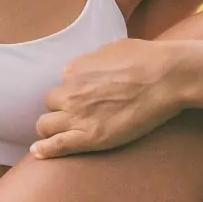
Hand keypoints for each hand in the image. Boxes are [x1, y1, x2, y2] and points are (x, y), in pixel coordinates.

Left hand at [31, 38, 183, 157]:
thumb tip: (89, 67)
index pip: (62, 83)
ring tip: (60, 133)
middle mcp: (70, 92)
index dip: (73, 90)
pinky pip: (57, 145)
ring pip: (45, 125)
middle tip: (77, 114)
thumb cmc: (146, 59)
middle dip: (60, 108)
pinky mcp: (90, 137)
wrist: (166, 77)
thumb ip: (94, 60)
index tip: (86, 96)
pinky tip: (37, 153)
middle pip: (50, 104)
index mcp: (74, 69)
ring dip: (52, 128)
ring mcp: (78, 115)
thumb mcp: (112, 48)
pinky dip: (44, 150)